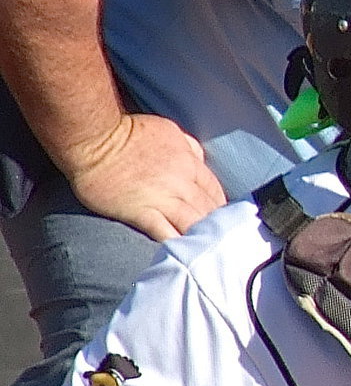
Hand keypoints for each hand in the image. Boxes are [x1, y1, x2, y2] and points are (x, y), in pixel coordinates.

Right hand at [63, 113, 227, 241]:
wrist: (92, 138)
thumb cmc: (126, 131)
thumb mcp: (168, 130)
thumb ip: (188, 146)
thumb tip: (200, 159)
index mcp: (189, 162)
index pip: (215, 190)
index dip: (220, 206)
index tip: (222, 218)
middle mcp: (181, 182)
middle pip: (209, 211)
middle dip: (217, 226)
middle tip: (221, 241)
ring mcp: (162, 199)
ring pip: (193, 224)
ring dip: (203, 238)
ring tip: (208, 252)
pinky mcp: (141, 213)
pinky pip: (166, 234)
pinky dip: (178, 245)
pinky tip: (185, 255)